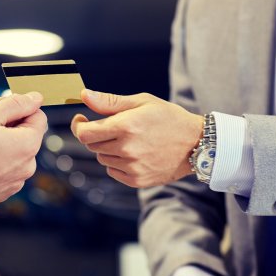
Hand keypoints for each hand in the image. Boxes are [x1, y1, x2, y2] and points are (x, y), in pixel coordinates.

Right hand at [0, 92, 46, 225]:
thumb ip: (16, 104)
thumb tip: (36, 98)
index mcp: (28, 144)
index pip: (38, 116)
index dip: (18, 108)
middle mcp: (29, 165)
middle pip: (27, 134)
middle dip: (10, 126)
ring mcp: (18, 181)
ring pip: (17, 152)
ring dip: (3, 144)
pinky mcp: (6, 190)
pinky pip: (8, 169)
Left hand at [71, 89, 202, 187]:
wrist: (196, 144)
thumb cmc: (168, 117)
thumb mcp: (142, 102)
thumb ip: (110, 101)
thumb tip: (84, 95)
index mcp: (126, 126)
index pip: (85, 134)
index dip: (78, 126)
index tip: (81, 120)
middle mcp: (127, 149)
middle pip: (92, 146)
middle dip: (97, 135)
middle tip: (115, 127)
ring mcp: (132, 167)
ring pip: (102, 158)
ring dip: (108, 149)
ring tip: (130, 140)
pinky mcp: (137, 180)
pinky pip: (113, 171)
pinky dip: (117, 163)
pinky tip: (134, 154)